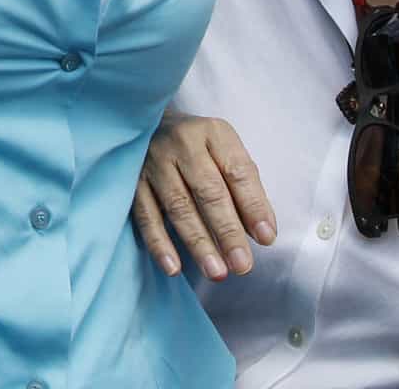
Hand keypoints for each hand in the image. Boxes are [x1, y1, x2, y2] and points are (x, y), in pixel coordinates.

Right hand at [132, 114, 276, 281]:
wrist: (151, 126)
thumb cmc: (200, 150)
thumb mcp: (227, 155)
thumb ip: (246, 191)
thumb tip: (263, 234)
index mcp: (213, 133)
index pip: (237, 171)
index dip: (253, 206)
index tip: (266, 239)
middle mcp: (182, 142)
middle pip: (208, 191)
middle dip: (227, 231)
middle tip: (242, 265)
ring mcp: (154, 160)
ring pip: (178, 206)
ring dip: (198, 243)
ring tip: (216, 272)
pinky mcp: (132, 180)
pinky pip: (146, 216)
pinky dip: (159, 243)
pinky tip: (174, 267)